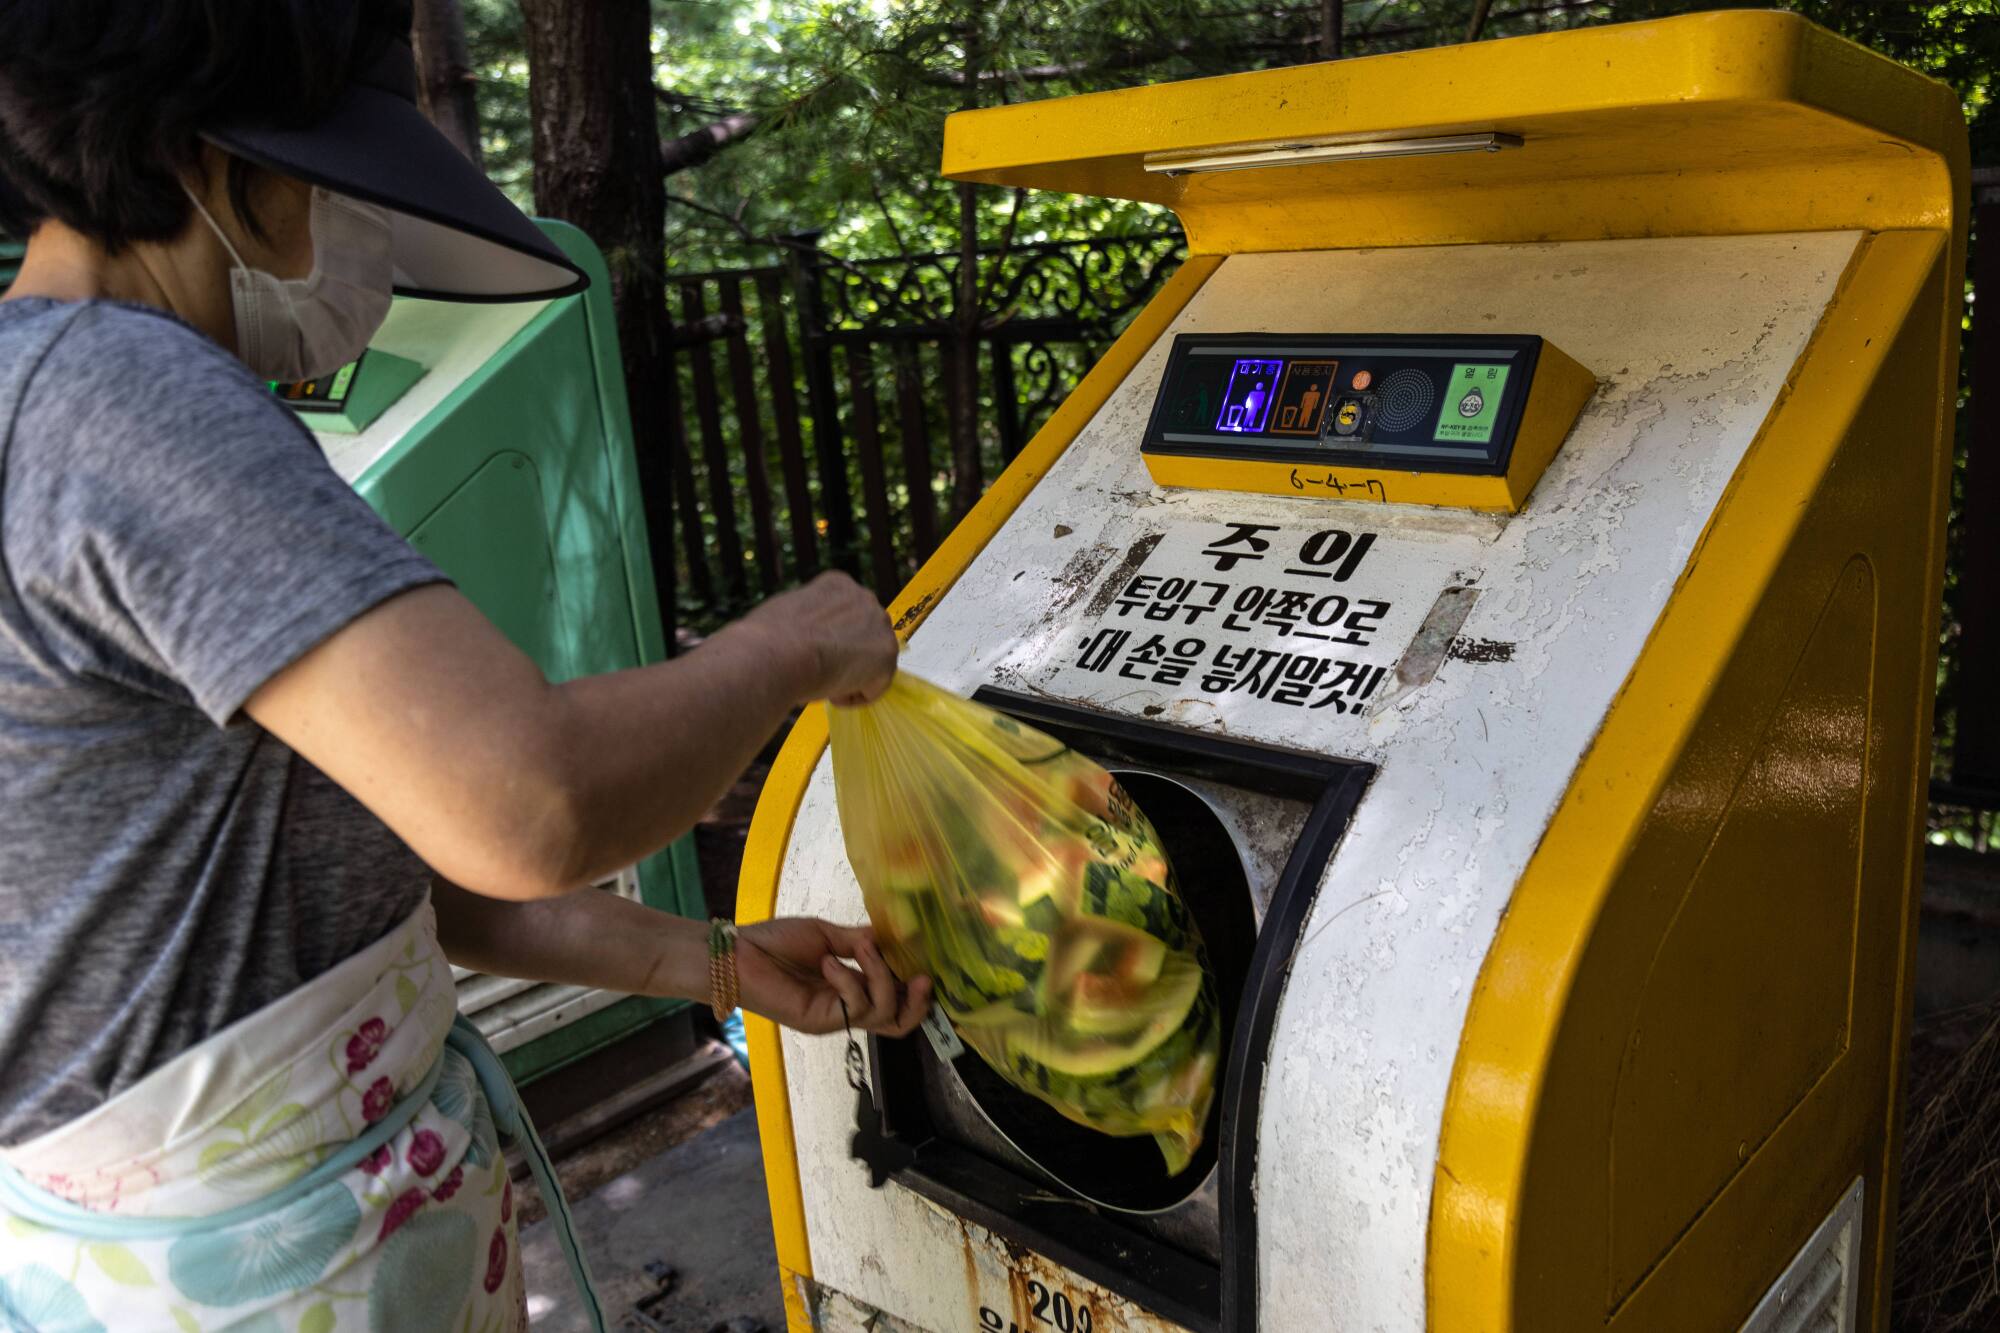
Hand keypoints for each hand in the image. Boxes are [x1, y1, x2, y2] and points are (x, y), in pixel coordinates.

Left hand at [735, 917, 930, 1036]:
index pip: (895, 998)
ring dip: (879, 976)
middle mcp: (847, 1007)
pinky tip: (828, 963)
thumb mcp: (826, 935)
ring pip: (882, 1014)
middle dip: (917, 1003)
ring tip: (860, 950)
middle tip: (922, 978)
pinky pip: (854, 1007)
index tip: (924, 959)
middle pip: (898, 1023)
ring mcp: (834, 1017)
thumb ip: (860, 941)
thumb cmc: (775, 942)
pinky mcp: (820, 1022)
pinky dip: (850, 980)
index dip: (914, 985)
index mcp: (851, 987)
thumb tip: (899, 936)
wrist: (737, 955)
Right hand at [736, 573, 896, 705]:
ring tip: (820, 682)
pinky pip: (874, 688)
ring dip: (848, 679)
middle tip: (817, 673)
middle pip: (864, 638)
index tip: (808, 655)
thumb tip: (803, 639)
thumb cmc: (766, 639)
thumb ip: (807, 622)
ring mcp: (880, 625)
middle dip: (844, 658)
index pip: (845, 617)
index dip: (825, 642)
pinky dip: (852, 698)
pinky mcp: (887, 656)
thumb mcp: (784, 617)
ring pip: (870, 664)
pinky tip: (830, 692)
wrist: (776, 654)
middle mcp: (864, 598)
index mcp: (837, 584)